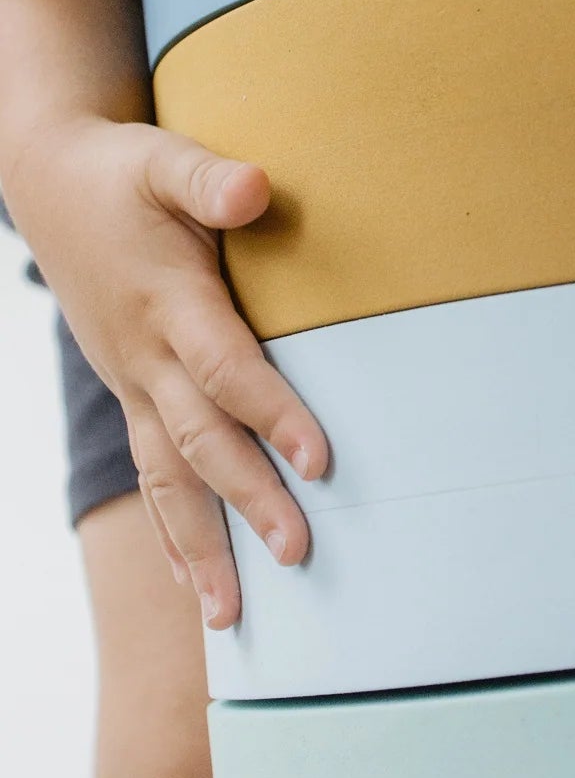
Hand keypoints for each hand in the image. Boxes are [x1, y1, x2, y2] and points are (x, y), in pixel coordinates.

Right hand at [6, 116, 327, 626]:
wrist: (51, 185)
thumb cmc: (123, 172)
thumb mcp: (164, 160)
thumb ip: (210, 180)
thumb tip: (255, 188)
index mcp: (167, 303)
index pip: (227, 369)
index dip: (273, 413)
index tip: (320, 461)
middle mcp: (146, 357)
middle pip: (202, 441)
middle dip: (249, 501)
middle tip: (299, 554)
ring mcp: (133, 383)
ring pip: (167, 478)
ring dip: (200, 547)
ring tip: (228, 618)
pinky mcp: (131, 393)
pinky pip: (150, 475)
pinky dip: (170, 533)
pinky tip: (192, 586)